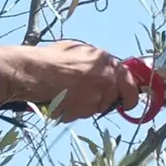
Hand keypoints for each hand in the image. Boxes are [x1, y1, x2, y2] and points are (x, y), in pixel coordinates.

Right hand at [0, 40, 141, 120]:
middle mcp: (106, 79)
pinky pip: (81, 115)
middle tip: (90, 100)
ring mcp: (95, 97)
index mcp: (106, 61)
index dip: (130, 93)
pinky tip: (61, 101)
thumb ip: (97, 63)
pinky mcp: (83, 111)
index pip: (129, 80)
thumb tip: (106, 71)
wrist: (34, 72)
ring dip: (87, 106)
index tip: (129, 101)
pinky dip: (73, 112)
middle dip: (104, 100)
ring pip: (97, 108)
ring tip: (68, 95)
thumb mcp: (80, 51)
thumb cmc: (51, 58)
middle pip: (114, 98)